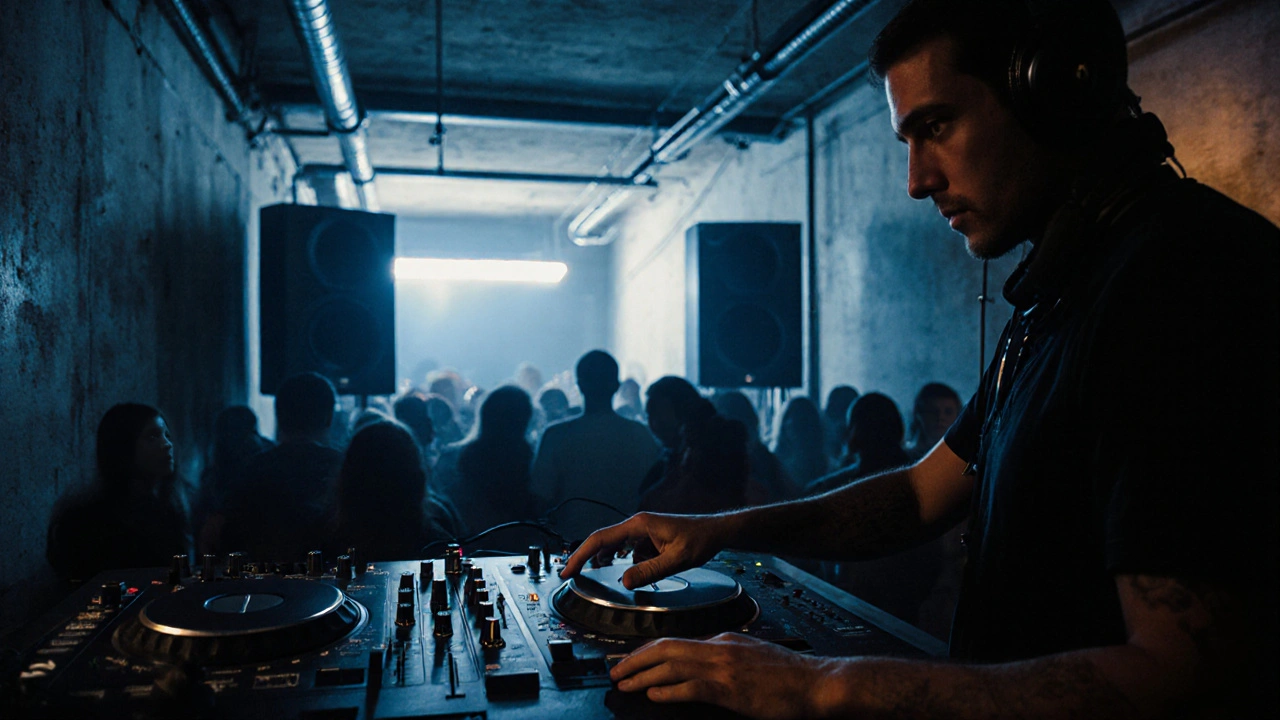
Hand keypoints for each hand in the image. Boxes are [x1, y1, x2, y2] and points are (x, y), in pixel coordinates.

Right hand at [559, 512, 726, 588]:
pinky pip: (630, 551)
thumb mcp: (676, 560)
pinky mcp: (648, 538)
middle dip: (586, 558)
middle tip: (571, 575)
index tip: (568, 569)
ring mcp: (642, 531)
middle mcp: (637, 525)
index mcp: (639, 525)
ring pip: (616, 546)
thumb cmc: (699, 540)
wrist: (716, 532)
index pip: (601, 539)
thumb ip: (650, 571)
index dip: (581, 554)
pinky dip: (626, 562)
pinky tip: (633, 571)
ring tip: (596, 575)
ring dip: (607, 560)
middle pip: (603, 541)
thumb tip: (624, 581)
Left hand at [610, 633, 839, 718]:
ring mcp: (724, 667)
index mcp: (723, 640)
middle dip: (635, 659)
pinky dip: (667, 691)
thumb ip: (724, 656)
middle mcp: (719, 648)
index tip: (630, 660)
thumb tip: (698, 665)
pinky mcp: (730, 689)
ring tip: (623, 683)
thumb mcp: (750, 655)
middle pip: (666, 648)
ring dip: (642, 674)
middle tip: (615, 670)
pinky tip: (653, 695)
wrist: (816, 683)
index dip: (647, 651)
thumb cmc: (788, 675)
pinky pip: (691, 687)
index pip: (675, 642)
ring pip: (672, 664)